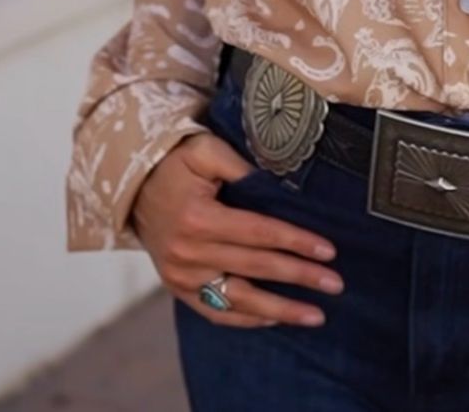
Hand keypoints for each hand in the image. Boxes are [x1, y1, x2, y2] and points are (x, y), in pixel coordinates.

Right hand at [129, 131, 344, 327]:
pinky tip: (275, 319)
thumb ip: (241, 164)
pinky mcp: (177, 288)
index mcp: (199, 217)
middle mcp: (189, 253)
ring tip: (316, 316)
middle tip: (336, 284)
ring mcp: (181, 276)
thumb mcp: (205, 149)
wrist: (133, 186)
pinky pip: (215, 312)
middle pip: (256, 268)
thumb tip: (280, 181)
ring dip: (280, 310)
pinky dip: (247, 319)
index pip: (259, 233)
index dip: (295, 242)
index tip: (328, 251)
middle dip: (299, 277)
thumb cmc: (175, 162)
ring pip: (238, 300)